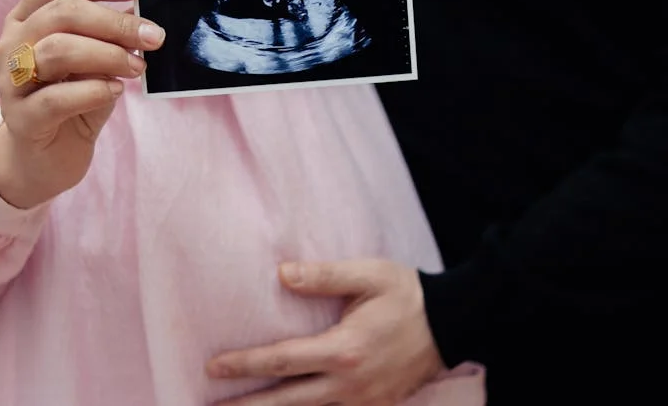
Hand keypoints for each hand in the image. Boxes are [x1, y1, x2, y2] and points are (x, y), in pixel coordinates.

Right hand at [0, 0, 165, 208]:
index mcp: (27, 20)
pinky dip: (93, 91)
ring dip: (107, 55)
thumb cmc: (72, 105)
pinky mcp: (21, 119)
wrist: (44, 160)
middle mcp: (12, 45)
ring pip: (57, 50)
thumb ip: (109, 41)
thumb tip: (139, 16)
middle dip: (114, 22)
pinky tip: (115, 92)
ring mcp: (11, 82)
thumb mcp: (95, 66)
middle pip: (61, 13)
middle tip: (153, 37)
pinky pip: (56, 99)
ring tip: (136, 67)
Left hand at [206, 260, 444, 405]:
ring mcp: (364, 401)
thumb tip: (282, 274)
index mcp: (344, 349)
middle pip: (287, 402)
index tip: (213, 367)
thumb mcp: (368, 275)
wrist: (454, 322)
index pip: (282, 360)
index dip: (244, 364)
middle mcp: (350, 383)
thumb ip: (324, 276)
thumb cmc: (407, 294)